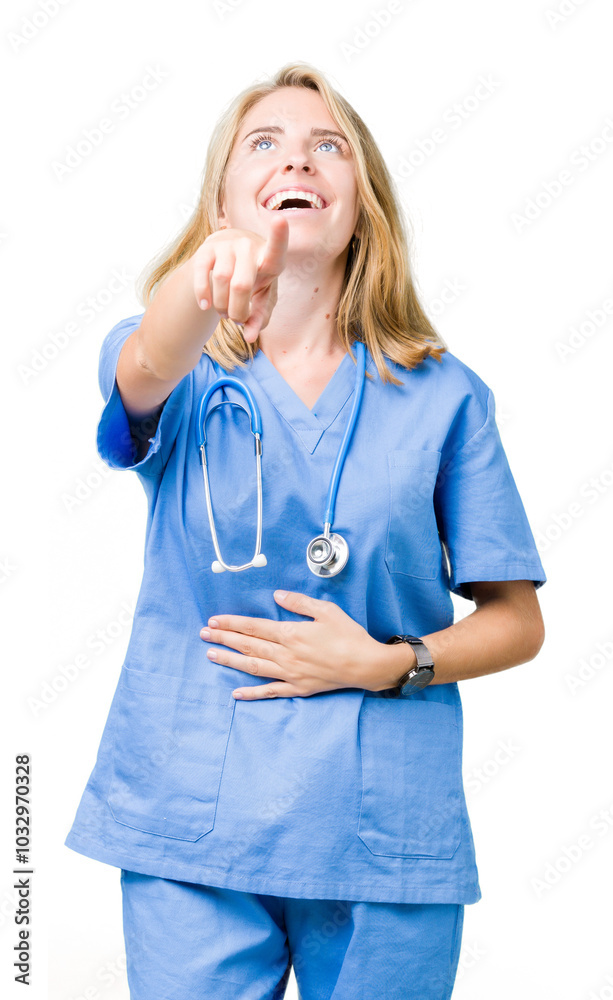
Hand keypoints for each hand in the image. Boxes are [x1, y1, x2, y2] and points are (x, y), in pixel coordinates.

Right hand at [191, 212, 288, 343]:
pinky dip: (203, 295)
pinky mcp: (206, 249)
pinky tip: (205, 307)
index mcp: (270, 257)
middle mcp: (249, 245)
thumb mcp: (262, 300)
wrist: (227, 259)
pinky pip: (202, 275)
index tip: (279, 220)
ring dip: (221, 306)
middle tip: (237, 319)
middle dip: (237, 311)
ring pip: (221, 282)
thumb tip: (250, 337)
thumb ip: (260, 319)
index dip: (278, 235)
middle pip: (241, 285)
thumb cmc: (254, 281)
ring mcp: (226, 244)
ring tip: (224, 313)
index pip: (276, 247)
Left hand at [199, 590, 389, 699]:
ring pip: (253, 667)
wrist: (366, 665)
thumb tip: (277, 595)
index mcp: (290, 633)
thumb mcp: (326, 610)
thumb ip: (299, 602)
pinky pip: (270, 692)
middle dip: (224, 638)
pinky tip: (236, 693)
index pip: (253, 627)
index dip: (232, 623)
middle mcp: (285, 655)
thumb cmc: (348, 635)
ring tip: (211, 655)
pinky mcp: (298, 688)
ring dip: (230, 661)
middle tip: (203, 634)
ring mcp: (290, 674)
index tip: (214, 620)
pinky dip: (252, 693)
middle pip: (248, 646)